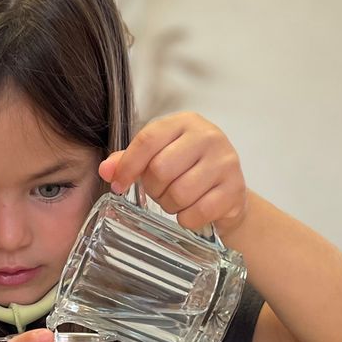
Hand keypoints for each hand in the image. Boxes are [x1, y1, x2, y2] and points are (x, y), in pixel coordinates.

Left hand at [99, 112, 248, 235]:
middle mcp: (208, 136)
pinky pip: (197, 212)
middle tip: (159, 191)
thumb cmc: (185, 171)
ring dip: (170, 205)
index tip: (118, 185)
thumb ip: (128, 161)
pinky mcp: (236, 188)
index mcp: (184, 123)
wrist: (227, 190)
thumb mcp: (155, 158)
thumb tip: (105, 170)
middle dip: (153, 188)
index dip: (127, 166)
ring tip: (177, 199)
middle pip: (160, 169)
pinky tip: (192, 211)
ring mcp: (226, 161)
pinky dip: (187, 219)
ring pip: (179, 193)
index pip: (147, 140)